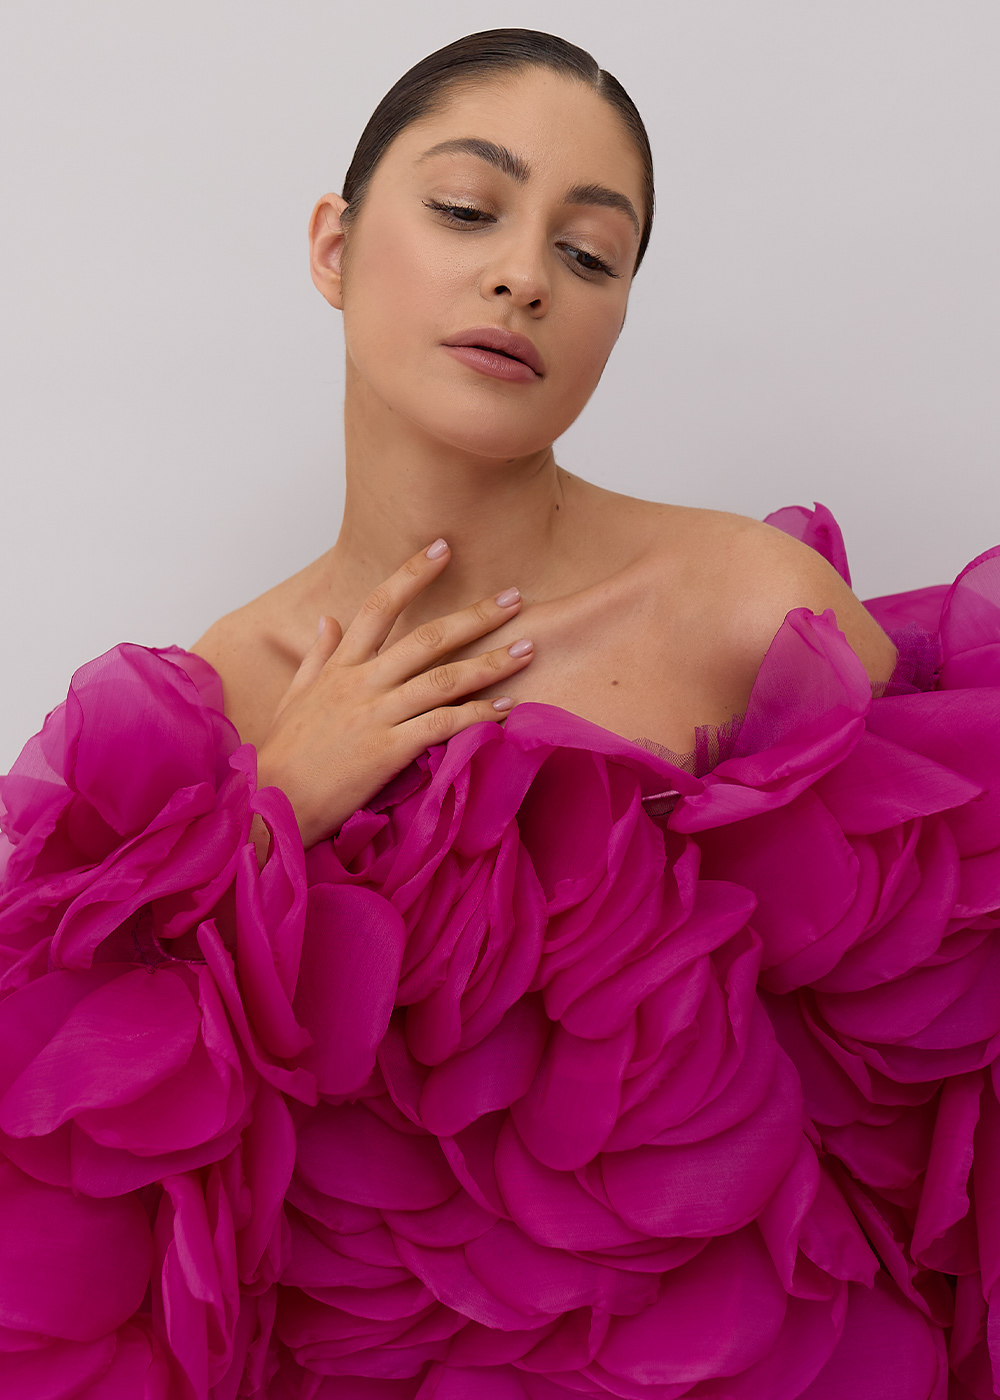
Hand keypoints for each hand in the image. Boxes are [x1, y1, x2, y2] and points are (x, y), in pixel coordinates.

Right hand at [255, 539, 533, 848]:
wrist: (270, 801)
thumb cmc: (283, 754)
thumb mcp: (294, 696)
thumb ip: (316, 655)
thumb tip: (327, 618)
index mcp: (339, 666)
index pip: (379, 606)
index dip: (412, 574)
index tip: (442, 547)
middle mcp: (360, 683)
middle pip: (426, 637)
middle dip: (475, 615)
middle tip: (513, 597)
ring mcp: (375, 715)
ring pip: (443, 679)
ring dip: (490, 664)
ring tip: (527, 650)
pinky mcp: (387, 751)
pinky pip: (441, 725)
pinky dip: (477, 715)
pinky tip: (506, 708)